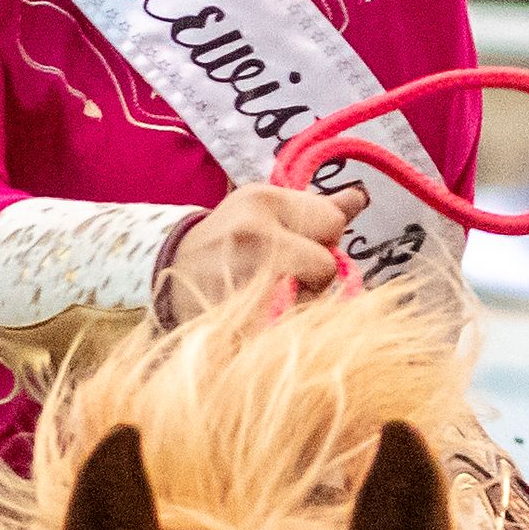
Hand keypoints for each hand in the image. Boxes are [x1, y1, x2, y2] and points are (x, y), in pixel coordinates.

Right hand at [161, 181, 366, 314]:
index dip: (321, 237)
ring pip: (313, 302)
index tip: (293, 242)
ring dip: (299, 305)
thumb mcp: (265, 209)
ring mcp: (245, 284)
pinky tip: (260, 320)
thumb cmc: (228, 240)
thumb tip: (362, 197)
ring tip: (266, 297)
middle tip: (279, 276)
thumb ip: (316, 209)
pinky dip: (284, 332)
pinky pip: (292, 332)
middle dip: (312, 276)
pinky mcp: (242, 326)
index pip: (333, 222)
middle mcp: (252, 237)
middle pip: (326, 266)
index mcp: (261, 201)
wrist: (167, 277)